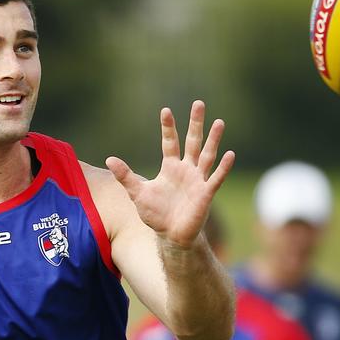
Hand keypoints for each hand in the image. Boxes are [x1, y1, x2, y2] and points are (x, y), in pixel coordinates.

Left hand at [105, 101, 234, 247]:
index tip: (166, 110)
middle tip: (198, 103)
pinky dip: (223, 167)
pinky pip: (216, 178)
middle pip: (192, 142)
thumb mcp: (137, 193)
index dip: (168, 127)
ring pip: (207, 155)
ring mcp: (198, 180)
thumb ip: (125, 176)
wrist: (171, 236)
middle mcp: (186, 170)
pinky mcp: (206, 194)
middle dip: (195, 124)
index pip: (170, 142)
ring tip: (219, 122)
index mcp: (170, 167)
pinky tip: (230, 154)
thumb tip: (109, 159)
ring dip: (213, 140)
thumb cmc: (156, 214)